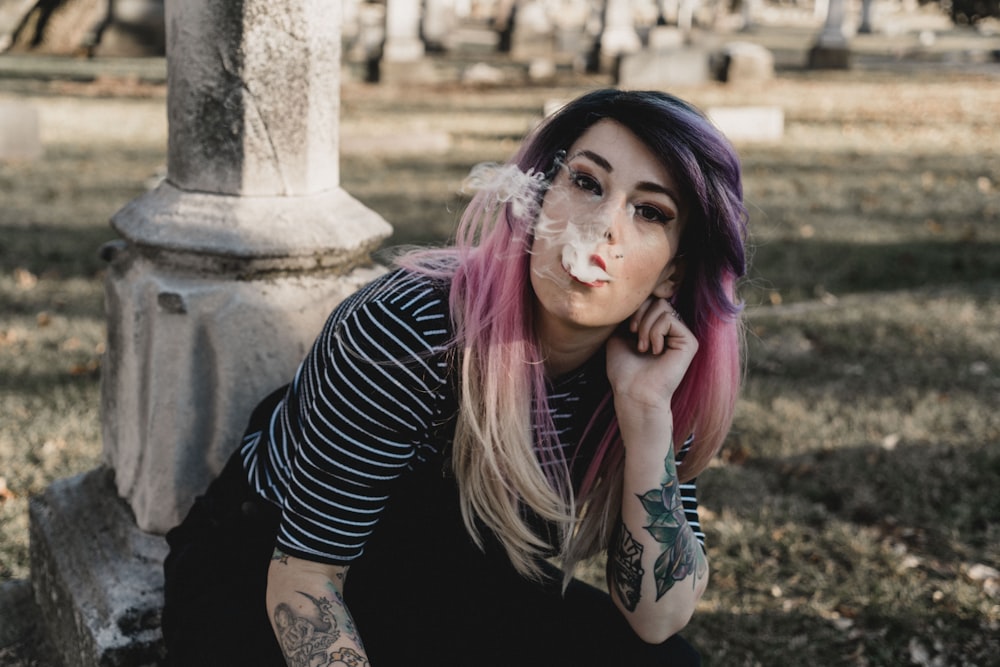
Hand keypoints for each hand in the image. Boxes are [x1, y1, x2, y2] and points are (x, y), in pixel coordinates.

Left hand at [605, 297, 698, 413]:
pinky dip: (656, 332)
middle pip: (657, 299)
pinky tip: (655, 350)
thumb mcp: (618, 335)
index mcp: (657, 328)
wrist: (633, 392)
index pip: (649, 300)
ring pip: (663, 306)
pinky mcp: (689, 342)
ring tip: (643, 347)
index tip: (627, 328)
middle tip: (633, 334)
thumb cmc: (624, 370)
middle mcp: (672, 330)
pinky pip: (670, 319)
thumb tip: (634, 295)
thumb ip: (628, 315)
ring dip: (646, 325)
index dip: (635, 307)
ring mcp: (682, 335)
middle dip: (639, 314)